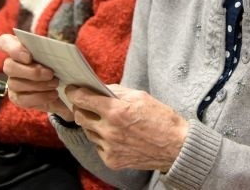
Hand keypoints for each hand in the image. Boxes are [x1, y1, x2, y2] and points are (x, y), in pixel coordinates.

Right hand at [0, 34, 73, 120]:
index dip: (13, 48)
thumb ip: (54, 50)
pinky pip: (22, 99)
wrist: (62, 86)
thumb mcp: (57, 55)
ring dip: (38, 85)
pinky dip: (39, 97)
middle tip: (50, 73)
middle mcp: (11, 64)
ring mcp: (11, 82)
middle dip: (31, 71)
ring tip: (55, 83)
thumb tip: (60, 50)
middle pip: (9, 66)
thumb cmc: (57, 64)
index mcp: (18, 47)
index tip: (29, 56)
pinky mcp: (16, 97)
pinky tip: (53, 94)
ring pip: (15, 84)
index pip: (4, 42)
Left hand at [67, 84, 188, 172]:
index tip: (73, 89)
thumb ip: (116, 92)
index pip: (82, 99)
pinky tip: (115, 135)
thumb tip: (97, 88)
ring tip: (107, 120)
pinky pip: (97, 146)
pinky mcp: (111, 161)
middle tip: (87, 104)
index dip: (75, 92)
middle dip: (81, 108)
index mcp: (116, 111)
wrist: (176, 147)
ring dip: (93, 124)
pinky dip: (102, 139)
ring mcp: (109, 148)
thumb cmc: (160, 118)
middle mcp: (109, 131)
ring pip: (88, 132)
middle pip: (80, 116)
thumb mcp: (139, 96)